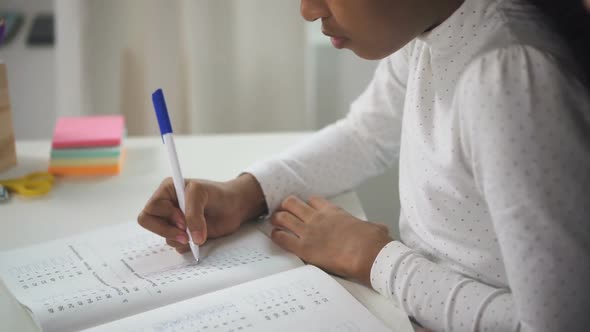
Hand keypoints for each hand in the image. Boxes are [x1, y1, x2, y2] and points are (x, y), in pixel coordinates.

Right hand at [138, 174, 265, 252]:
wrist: (234, 206)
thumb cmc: (217, 193)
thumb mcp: (201, 194)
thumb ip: (193, 214)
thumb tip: (191, 238)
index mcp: (166, 192)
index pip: (151, 209)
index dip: (165, 217)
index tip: (183, 220)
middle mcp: (167, 207)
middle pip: (150, 224)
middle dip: (167, 231)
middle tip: (185, 235)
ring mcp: (175, 223)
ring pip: (165, 237)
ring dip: (181, 239)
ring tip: (198, 233)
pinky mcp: (184, 235)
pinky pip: (177, 246)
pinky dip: (188, 246)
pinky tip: (200, 237)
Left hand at [270, 195, 391, 285]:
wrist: (367, 253)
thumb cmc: (371, 241)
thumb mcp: (373, 228)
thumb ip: (372, 226)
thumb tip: (381, 229)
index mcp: (333, 211)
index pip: (312, 200)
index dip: (306, 203)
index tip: (303, 208)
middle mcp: (317, 218)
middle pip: (292, 203)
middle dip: (285, 206)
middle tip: (282, 212)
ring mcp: (309, 231)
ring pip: (282, 217)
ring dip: (276, 218)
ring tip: (274, 222)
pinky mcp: (304, 248)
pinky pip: (282, 238)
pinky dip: (276, 236)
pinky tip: (275, 236)